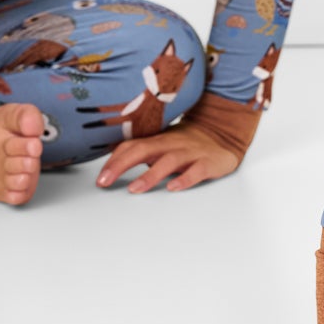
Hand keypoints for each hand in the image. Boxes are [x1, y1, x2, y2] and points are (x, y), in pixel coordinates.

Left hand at [95, 119, 240, 193]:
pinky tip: (173, 188)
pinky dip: (184, 179)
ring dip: (149, 175)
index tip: (100, 177)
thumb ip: (142, 152)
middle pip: (143, 150)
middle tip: (104, 182)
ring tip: (134, 189)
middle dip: (121, 165)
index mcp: (159, 140)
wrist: (224, 134)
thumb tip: (114, 163)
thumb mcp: (163, 144)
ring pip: (168, 161)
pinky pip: (196, 171)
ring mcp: (190, 153)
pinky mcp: (208, 163)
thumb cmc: (188, 143)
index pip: (131, 146)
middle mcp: (172, 144)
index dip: (114, 160)